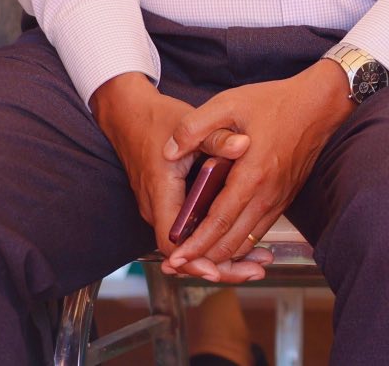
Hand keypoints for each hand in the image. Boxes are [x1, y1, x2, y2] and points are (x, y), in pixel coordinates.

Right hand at [89, 73, 254, 276]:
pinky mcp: (169, 204)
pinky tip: (244, 241)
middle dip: (218, 266)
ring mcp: (161, 208)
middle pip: (184, 253)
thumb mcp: (189, 123)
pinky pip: (189, 232)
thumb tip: (244, 145)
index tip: (220, 269)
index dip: (195, 259)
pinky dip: (213, 240)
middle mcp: (156, 207)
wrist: (129, 116)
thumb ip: (216, 137)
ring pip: (188, 245)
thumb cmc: (159, 120)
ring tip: (258, 263)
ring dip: (220, 256)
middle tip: (256, 271)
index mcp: (160, 192)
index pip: (172, 243)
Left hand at [160, 60, 355, 279]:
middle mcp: (268, 194)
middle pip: (232, 242)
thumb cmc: (275, 101)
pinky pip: (259, 230)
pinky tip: (222, 242)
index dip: (195, 245)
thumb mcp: (229, 103)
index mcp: (252, 174)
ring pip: (247, 241)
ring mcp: (279, 198)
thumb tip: (168, 151)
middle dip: (203, 260)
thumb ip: (195, 126)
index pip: (219, 222)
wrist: (321, 104)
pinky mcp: (285, 197)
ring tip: (195, 260)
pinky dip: (239, 243)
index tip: (174, 260)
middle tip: (177, 267)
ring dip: (221, 256)